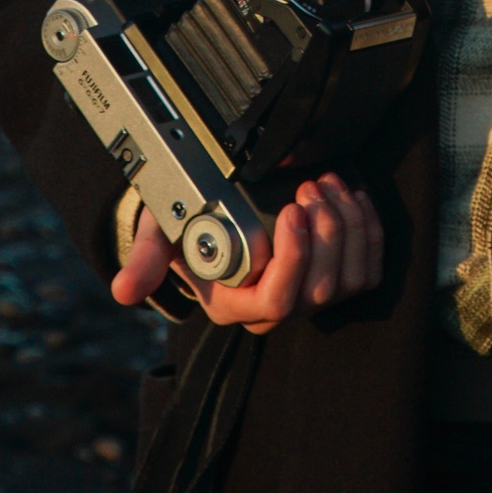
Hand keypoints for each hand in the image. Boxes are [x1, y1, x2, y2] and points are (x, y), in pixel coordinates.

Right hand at [110, 174, 383, 332]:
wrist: (210, 215)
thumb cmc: (186, 225)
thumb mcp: (159, 233)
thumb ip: (145, 257)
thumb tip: (124, 290)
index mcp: (236, 304)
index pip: (277, 302)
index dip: (294, 259)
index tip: (291, 210)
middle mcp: (274, 308)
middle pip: (319, 291)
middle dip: (326, 234)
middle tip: (311, 188)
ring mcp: (308, 295)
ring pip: (348, 280)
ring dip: (347, 227)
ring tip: (327, 185)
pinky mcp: (334, 277)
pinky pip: (366, 270)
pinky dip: (367, 232)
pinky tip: (352, 198)